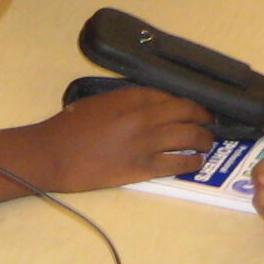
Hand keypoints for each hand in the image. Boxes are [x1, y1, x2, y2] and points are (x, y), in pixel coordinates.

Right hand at [18, 85, 215, 192]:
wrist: (54, 154)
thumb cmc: (69, 125)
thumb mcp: (100, 101)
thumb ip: (126, 101)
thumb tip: (148, 107)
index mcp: (132, 96)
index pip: (171, 95)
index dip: (186, 102)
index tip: (192, 107)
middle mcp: (145, 115)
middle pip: (187, 112)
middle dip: (203, 116)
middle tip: (209, 121)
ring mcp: (147, 142)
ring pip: (189, 136)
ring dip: (203, 139)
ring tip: (207, 142)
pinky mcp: (144, 167)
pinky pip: (178, 163)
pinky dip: (192, 162)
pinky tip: (197, 162)